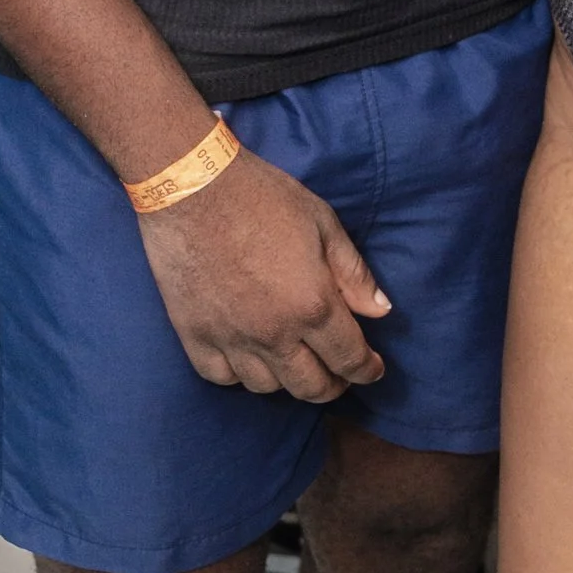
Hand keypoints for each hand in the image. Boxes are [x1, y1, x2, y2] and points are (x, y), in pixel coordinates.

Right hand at [136, 143, 390, 400]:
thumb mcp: (322, 223)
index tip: (372, 369)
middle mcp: (273, 333)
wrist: (192, 185)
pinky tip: (247, 357)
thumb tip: (380, 310)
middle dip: (333, 385)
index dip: (367, 370)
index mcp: (312, 304)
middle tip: (338, 374)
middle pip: (310, 387)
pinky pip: (220, 376)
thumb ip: (353, 273)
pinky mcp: (193, 334)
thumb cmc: (262, 197)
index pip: (349, 359)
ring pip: (266, 387)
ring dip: (287, 379)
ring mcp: (230, 338)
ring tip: (293, 362)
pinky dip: (238, 374)